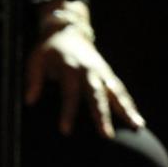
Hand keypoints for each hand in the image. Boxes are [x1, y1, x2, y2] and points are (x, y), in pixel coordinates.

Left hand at [24, 2, 145, 137]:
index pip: (70, 93)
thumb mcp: (35, 60)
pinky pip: (121, 92)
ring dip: (126, 110)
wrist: (68, 31)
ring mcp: (102, 72)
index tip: (65, 131)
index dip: (67, 112)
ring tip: (136, 127)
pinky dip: (130, 106)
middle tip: (106, 135)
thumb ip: (33, 79)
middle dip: (102, 115)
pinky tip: (137, 122)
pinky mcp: (109, 75)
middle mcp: (89, 70)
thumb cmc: (49, 50)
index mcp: (70, 67)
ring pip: (116, 92)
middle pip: (98, 95)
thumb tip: (29, 101)